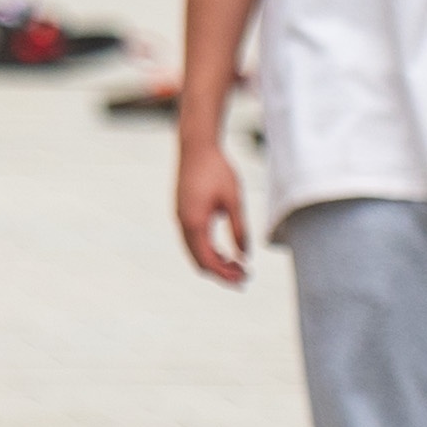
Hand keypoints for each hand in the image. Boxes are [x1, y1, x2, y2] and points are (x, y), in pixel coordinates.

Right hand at [172, 133, 252, 286]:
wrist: (196, 147)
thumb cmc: (217, 170)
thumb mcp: (234, 200)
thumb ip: (239, 229)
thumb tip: (244, 256)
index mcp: (194, 223)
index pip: (208, 261)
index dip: (226, 274)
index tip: (245, 279)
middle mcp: (183, 224)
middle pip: (199, 261)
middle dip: (221, 273)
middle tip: (244, 278)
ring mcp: (180, 218)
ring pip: (194, 252)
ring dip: (214, 263)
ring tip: (237, 266)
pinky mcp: (183, 212)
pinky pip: (192, 241)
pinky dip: (208, 251)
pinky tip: (224, 251)